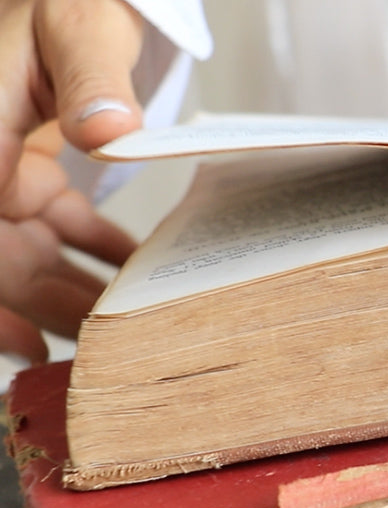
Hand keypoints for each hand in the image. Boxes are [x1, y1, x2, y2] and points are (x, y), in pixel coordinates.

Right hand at [0, 0, 142, 361]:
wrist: (79, 1)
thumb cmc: (70, 3)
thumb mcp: (78, 30)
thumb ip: (93, 80)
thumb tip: (109, 131)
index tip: (22, 344)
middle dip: (37, 310)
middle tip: (93, 353)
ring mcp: (4, 176)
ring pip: (28, 256)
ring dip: (72, 296)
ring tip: (124, 333)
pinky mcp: (33, 178)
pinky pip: (60, 232)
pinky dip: (96, 258)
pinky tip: (136, 280)